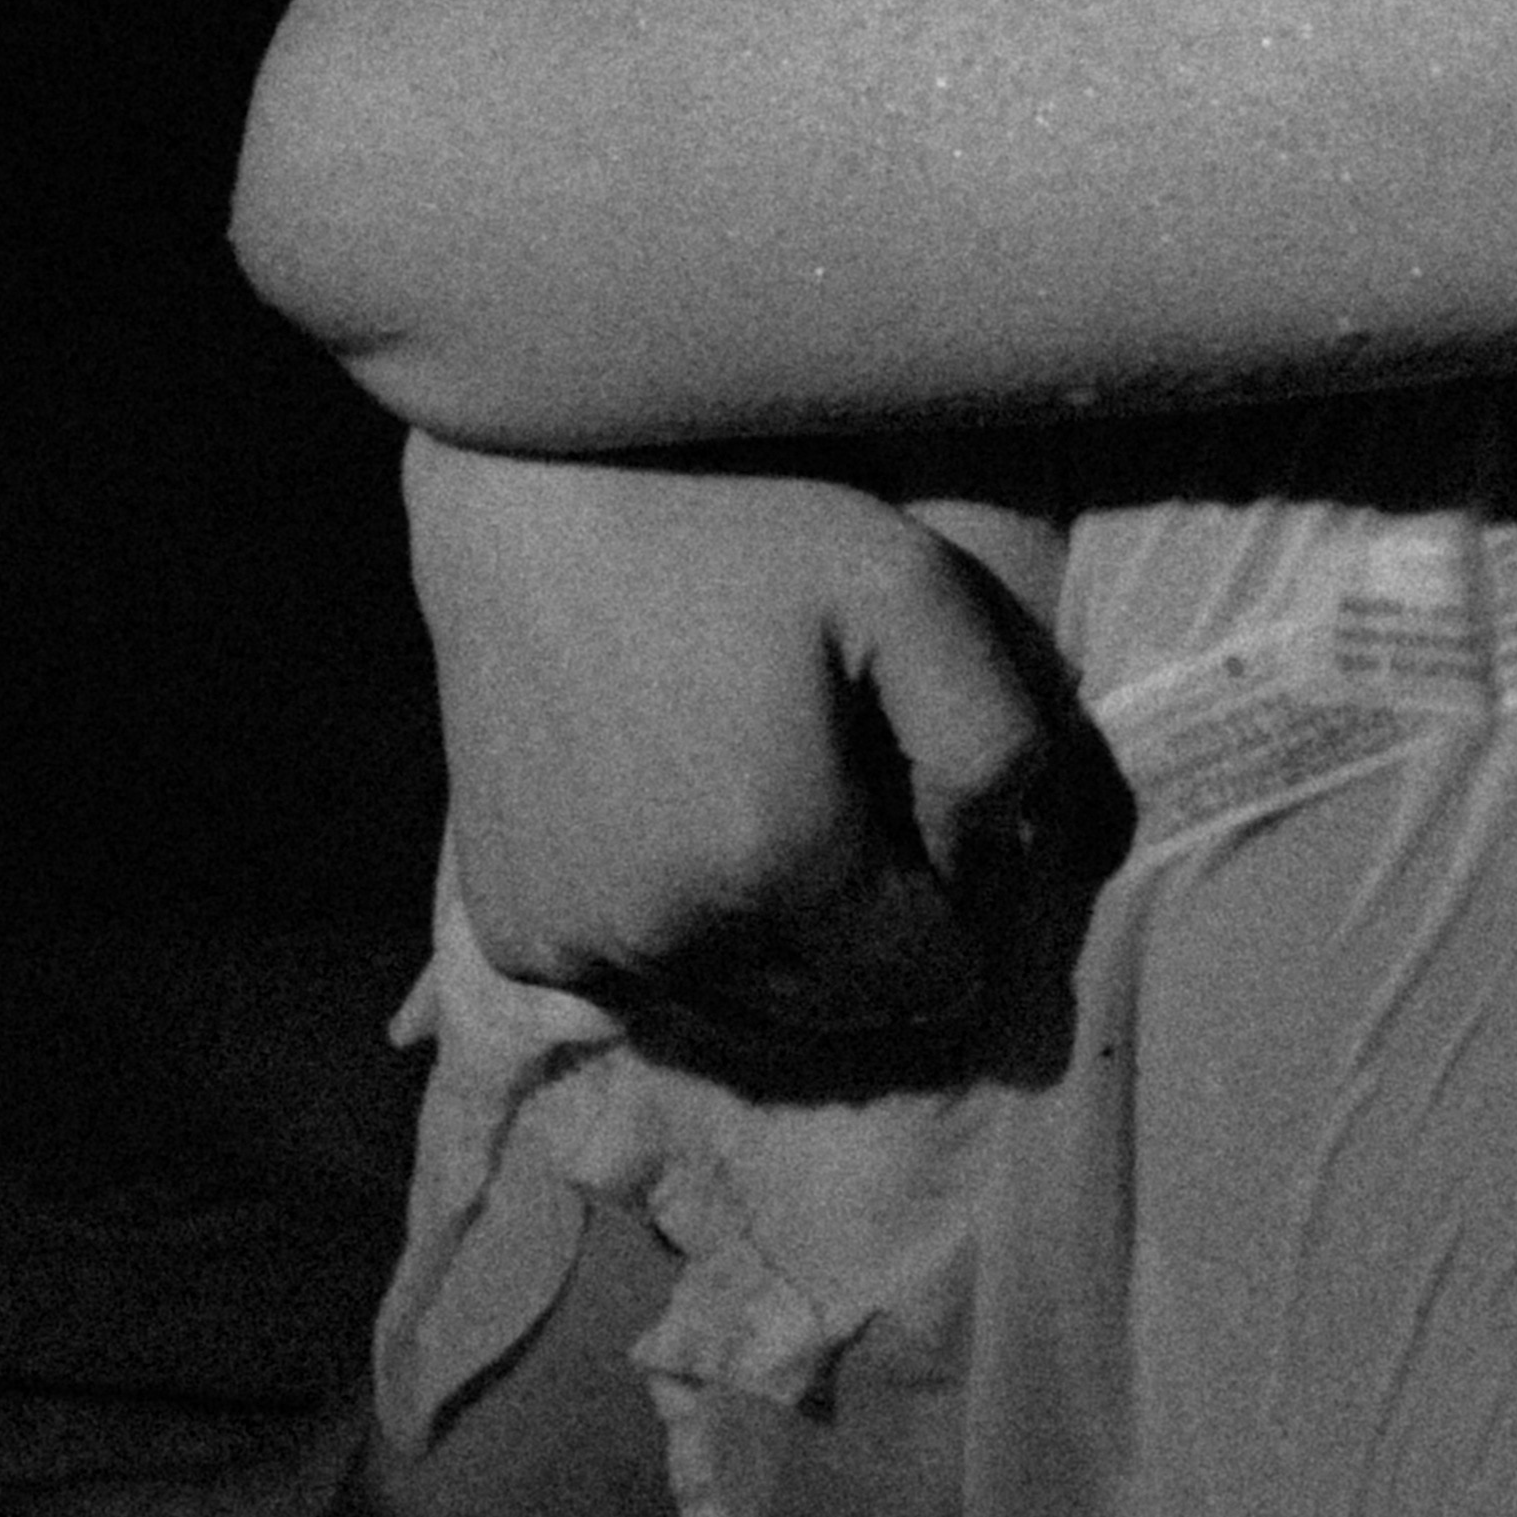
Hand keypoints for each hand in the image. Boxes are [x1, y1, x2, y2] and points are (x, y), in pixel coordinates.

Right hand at [402, 434, 1116, 1080]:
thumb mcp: (918, 594)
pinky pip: (637, 991)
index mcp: (783, 868)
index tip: (929, 818)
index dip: (955, 906)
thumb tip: (997, 862)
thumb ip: (999, 742)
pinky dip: (678, 940)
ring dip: (779, 952)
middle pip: (836, 1012)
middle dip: (872, 939)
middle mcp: (672, 938)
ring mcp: (578, 947)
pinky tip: (678, 829)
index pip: (930, 981)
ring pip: (739, 1016)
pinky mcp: (517, 931)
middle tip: (856, 813)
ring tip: (770, 820)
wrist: (534, 500)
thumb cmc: (742, 527)